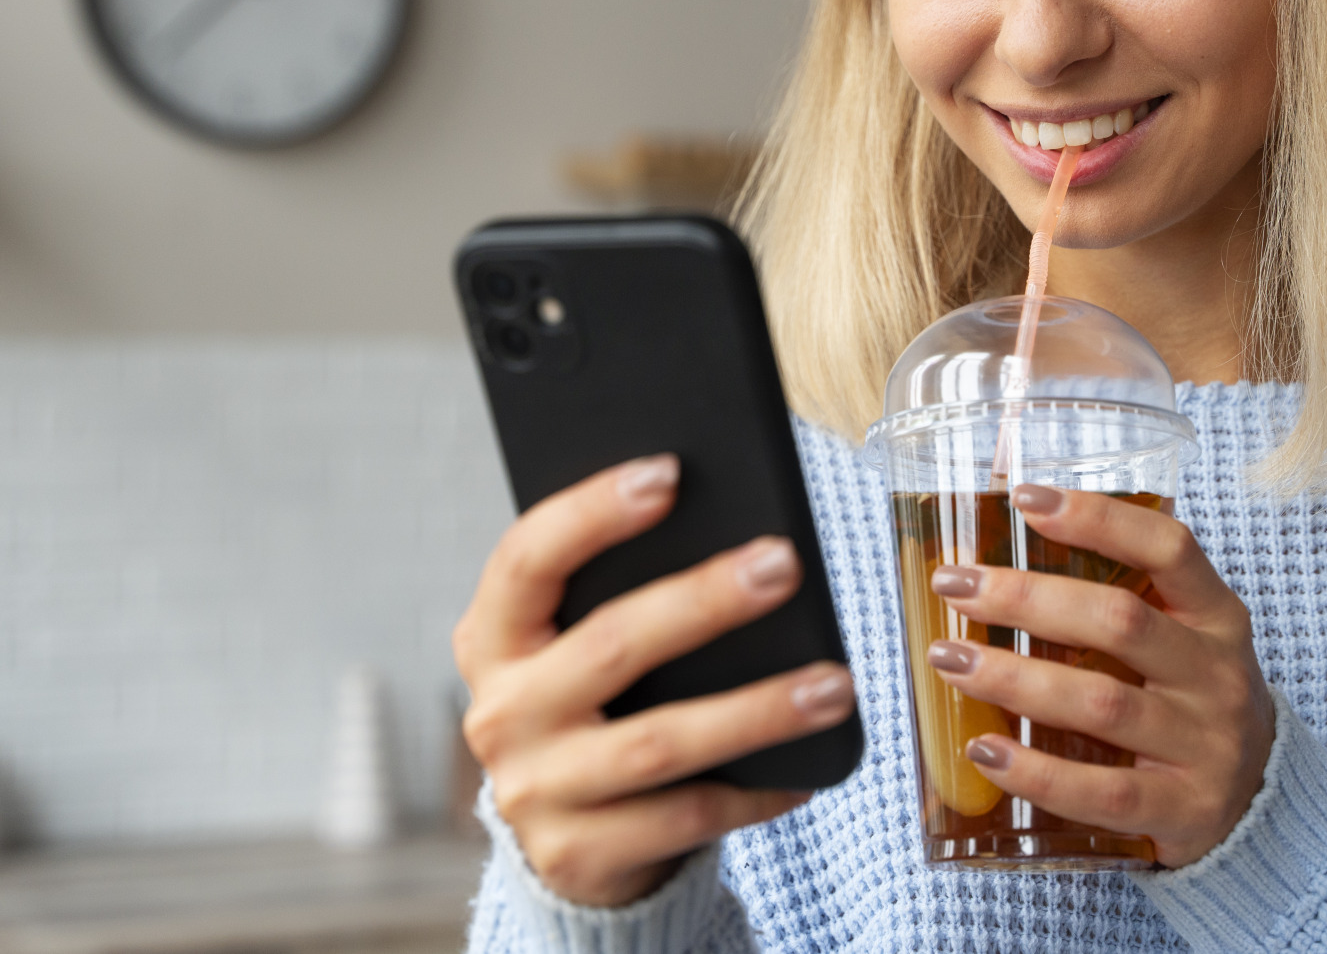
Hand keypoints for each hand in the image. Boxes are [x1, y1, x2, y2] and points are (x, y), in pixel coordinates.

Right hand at [453, 455, 856, 906]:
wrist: (567, 840)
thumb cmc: (595, 706)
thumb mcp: (577, 645)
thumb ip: (616, 593)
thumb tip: (731, 529)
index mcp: (493, 638)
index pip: (527, 558)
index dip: (591, 512)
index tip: (668, 472)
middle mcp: (500, 712)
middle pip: (610, 645)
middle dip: (704, 600)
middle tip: (781, 563)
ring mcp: (534, 790)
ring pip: (660, 742)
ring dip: (756, 709)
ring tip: (834, 682)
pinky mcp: (577, 854)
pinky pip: (685, 817)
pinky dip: (753, 792)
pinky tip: (807, 771)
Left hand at [925, 483, 1273, 867]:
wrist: (1261, 797)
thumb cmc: (1189, 697)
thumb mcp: (1179, 635)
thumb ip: (1112, 595)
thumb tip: (993, 536)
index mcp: (1216, 615)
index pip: (1168, 548)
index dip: (1098, 518)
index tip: (1024, 497)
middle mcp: (1216, 674)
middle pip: (1118, 622)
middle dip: (1025, 599)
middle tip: (953, 585)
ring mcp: (1205, 746)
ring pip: (1101, 704)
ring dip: (1013, 680)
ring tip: (948, 660)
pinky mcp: (1184, 810)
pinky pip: (1101, 792)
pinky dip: (1035, 772)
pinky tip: (984, 751)